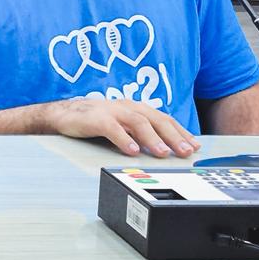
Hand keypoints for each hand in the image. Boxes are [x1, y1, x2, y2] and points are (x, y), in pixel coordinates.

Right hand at [45, 98, 200, 157]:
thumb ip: (141, 133)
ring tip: (162, 153)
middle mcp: (126, 106)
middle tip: (186, 151)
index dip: (180, 131)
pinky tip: (132, 150)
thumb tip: (165, 149)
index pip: (163, 119)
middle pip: (155, 119)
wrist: (63, 114)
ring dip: (152, 138)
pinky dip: (124, 139)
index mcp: (135, 108)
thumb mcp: (122, 125)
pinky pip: (112, 128)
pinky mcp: (95, 118)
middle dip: (173, 136)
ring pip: (137, 122)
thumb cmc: (94, 120)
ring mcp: (111, 111)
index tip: (195, 146)